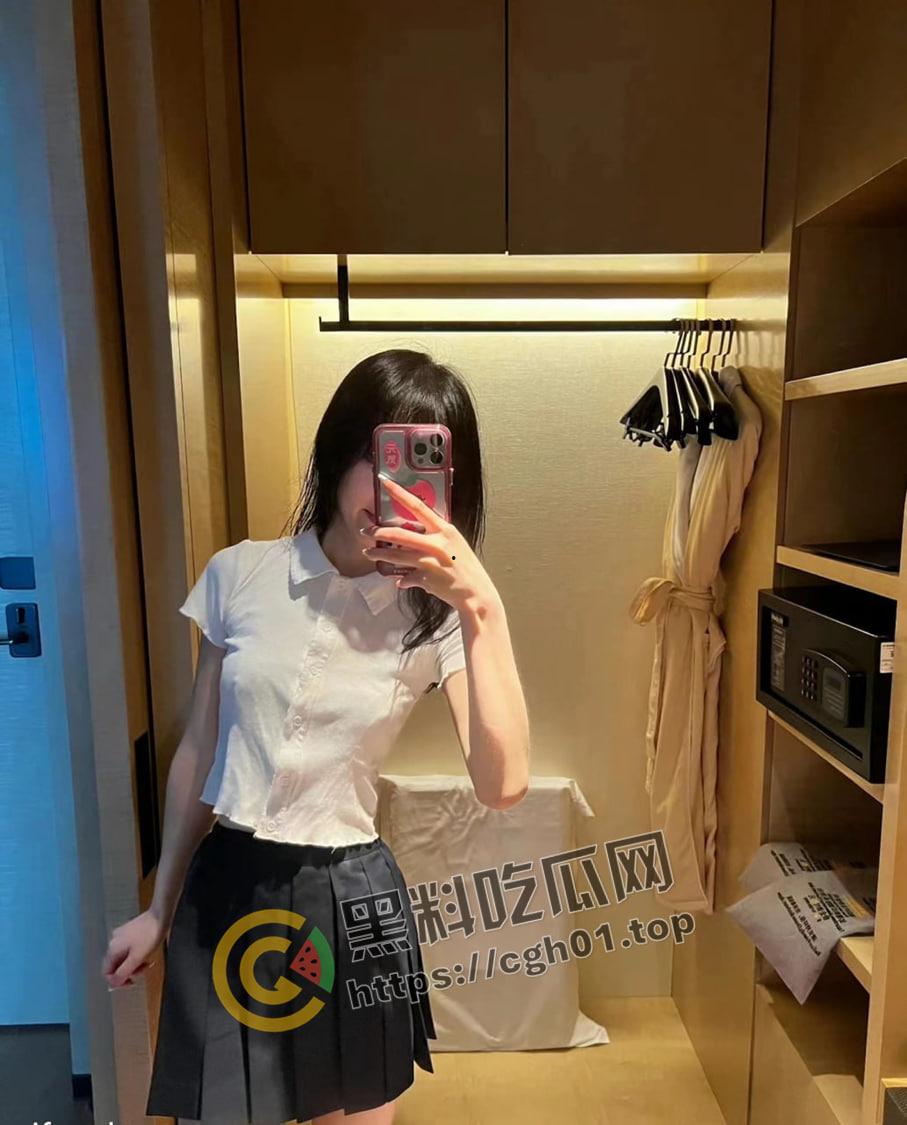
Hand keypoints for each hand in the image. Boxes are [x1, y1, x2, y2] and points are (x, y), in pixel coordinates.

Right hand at [101, 909, 167, 988]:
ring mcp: (121, 936)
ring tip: (148, 961)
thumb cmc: (150, 935)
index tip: (131, 981)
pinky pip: (129, 950)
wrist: (160, 916)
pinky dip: (137, 955)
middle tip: (143, 969)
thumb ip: (123, 972)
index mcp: (112, 949)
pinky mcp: (129, 932)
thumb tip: (113, 983)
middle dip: (129, 971)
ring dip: (135, 964)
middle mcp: (113, 942)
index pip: (107, 972)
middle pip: (116, 966)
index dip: (118, 981)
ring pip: (123, 958)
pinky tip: (147, 953)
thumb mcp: (137, 958)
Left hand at [361, 474, 495, 612]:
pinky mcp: (426, 578)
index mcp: (444, 530)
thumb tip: (416, 532)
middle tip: (367, 531)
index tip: (384, 482)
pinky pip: (405, 578)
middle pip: (399, 533)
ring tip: (369, 552)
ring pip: (395, 555)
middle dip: (378, 532)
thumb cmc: (466, 567)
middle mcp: (437, 543)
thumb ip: (437, 536)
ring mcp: (430, 561)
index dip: (399, 493)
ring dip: (379, 554)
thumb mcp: (455, 544)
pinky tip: (399, 581)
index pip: (418, 506)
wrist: (476, 593)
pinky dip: (401, 580)